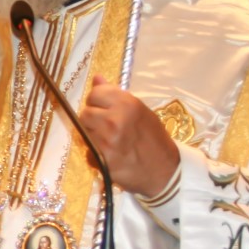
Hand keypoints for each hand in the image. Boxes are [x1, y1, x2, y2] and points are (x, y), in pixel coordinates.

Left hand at [79, 75, 179, 197]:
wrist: (165, 170)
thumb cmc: (154, 139)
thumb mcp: (140, 111)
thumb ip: (116, 96)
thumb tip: (97, 78)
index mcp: (127, 103)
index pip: (95, 94)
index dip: (97, 102)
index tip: (104, 109)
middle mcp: (115, 119)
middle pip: (85, 113)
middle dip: (92, 120)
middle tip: (107, 128)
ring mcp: (107, 140)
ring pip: (83, 132)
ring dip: (92, 136)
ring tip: (110, 141)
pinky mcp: (102, 159)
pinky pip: (87, 151)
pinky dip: (95, 154)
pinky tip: (110, 155)